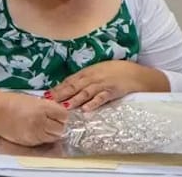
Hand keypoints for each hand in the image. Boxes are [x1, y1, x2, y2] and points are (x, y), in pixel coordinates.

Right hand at [0, 91, 68, 146]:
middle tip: (52, 120)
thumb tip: (60, 113)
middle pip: (61, 128)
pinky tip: (36, 130)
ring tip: (44, 126)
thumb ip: (48, 107)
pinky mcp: (31, 142)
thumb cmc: (13, 102)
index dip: (61, 114)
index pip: (63, 114)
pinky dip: (43, 137)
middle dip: (59, 124)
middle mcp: (41, 121)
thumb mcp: (33, 100)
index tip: (58, 113)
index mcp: (42, 107)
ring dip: (52, 132)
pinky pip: (44, 141)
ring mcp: (36, 134)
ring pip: (54, 137)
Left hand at [44, 60, 165, 111]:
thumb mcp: (97, 72)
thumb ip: (84, 79)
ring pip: (85, 92)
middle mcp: (92, 78)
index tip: (46, 96)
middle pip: (74, 86)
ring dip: (74, 99)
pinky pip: (102, 98)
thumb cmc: (115, 72)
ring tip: (64, 107)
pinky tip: (86, 109)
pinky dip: (94, 103)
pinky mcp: (113, 91)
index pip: (69, 81)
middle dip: (61, 94)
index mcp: (87, 73)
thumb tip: (70, 88)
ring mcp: (102, 84)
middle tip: (49, 102)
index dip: (57, 88)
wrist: (135, 73)